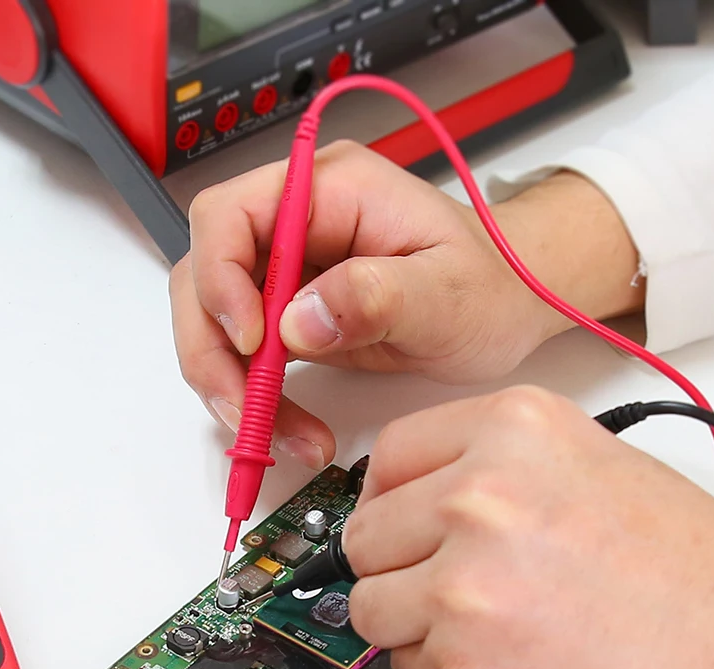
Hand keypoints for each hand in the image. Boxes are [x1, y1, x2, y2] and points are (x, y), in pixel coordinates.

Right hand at [171, 142, 643, 467]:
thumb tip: (296, 321)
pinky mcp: (283, 312)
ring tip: (277, 435)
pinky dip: (253, 399)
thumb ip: (378, 297)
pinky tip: (289, 430)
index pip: (228, 216)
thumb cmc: (492, 285)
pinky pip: (241, 356)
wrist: (509, 306)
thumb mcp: (450, 292)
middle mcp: (291, 220)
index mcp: (327, 188)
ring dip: (229, 384)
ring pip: (213, 323)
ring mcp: (283, 267)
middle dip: (212, 350)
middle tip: (245, 412)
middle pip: (203, 275)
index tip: (252, 341)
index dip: (221, 279)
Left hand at [342, 387, 713, 668]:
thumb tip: (420, 500)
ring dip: (414, 627)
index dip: (394, 501)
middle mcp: (476, 494)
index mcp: (514, 429)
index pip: (390, 455)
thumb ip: (502, 471)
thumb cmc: (700, 581)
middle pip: (365, 535)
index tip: (408, 527)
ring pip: (370, 606)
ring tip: (491, 633)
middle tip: (458, 590)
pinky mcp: (458, 663)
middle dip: (400, 567)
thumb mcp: (598, 467)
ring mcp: (459, 581)